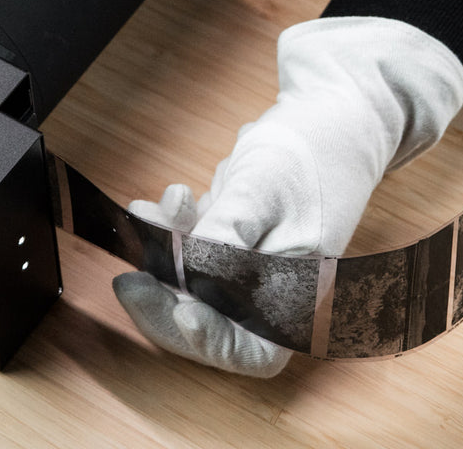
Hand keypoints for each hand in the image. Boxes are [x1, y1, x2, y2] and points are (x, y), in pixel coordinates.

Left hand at [113, 16, 462, 376]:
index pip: (251, 350)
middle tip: (129, 280)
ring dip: (162, 258)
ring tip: (147, 216)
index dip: (208, 342)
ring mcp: (256, 266)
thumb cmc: (312, 150)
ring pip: (195, 285)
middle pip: (212, 322)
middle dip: (166, 299)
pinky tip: (162, 205)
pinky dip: (174, 233)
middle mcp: (278, 290)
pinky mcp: (240, 240)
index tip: (179, 312)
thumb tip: (192, 281)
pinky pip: (197, 252)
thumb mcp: (263, 191)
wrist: (334, 111)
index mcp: (300, 293)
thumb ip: (226, 238)